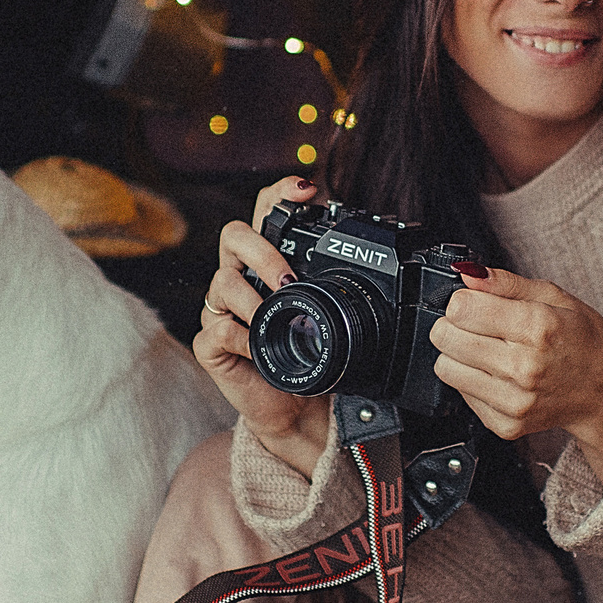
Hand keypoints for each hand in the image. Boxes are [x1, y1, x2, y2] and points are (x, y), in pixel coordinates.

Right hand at [194, 176, 330, 476]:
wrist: (298, 411)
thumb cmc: (314, 359)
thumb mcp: (335, 316)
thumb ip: (343, 282)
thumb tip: (391, 248)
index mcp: (270, 262)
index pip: (266, 212)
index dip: (281, 194)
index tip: (306, 191)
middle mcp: (242, 278)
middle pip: (234, 235)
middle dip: (262, 251)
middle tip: (289, 280)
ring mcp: (223, 309)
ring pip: (222, 281)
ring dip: (254, 300)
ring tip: (277, 318)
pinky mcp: (211, 343)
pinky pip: (217, 328)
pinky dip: (243, 337)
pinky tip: (260, 348)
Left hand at [428, 267, 602, 482]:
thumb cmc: (583, 340)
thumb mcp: (555, 296)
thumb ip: (506, 283)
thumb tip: (468, 275)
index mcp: (538, 327)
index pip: (461, 309)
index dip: (462, 301)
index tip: (474, 303)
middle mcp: (525, 367)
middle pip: (446, 337)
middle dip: (454, 325)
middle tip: (476, 325)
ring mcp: (515, 400)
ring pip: (445, 368)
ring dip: (458, 354)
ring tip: (486, 350)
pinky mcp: (506, 425)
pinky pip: (460, 395)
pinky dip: (472, 382)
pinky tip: (496, 375)